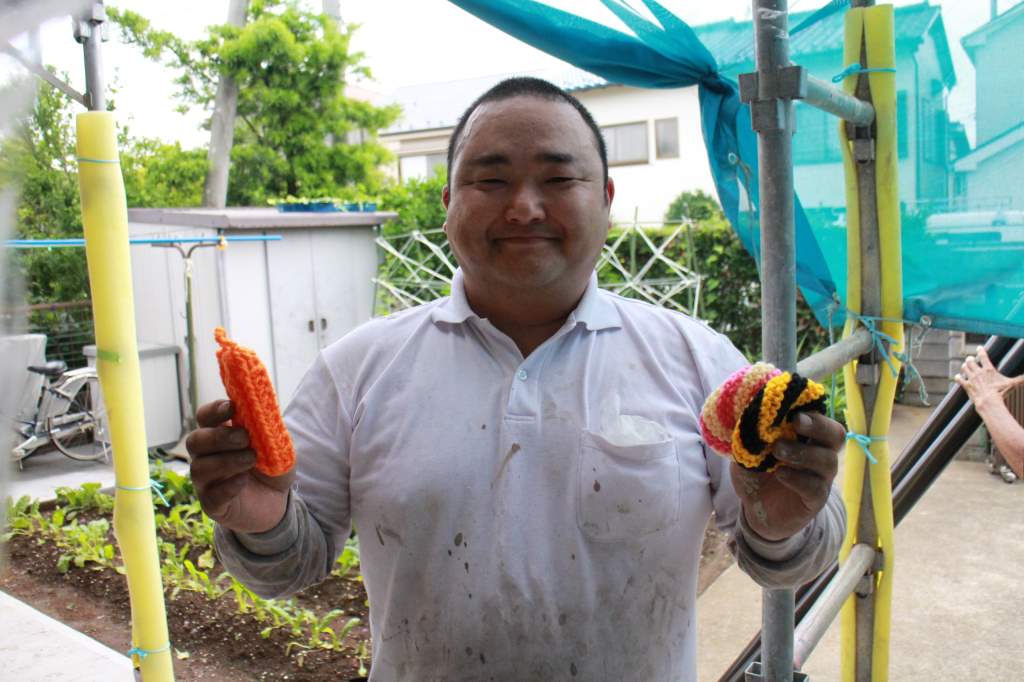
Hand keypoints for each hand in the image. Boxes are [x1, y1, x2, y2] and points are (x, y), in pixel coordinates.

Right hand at [187, 400, 293, 533]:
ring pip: (199, 468)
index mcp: (219, 434)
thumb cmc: (271, 467)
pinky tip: (243, 480)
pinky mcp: (212, 504)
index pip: (205, 417)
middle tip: (244, 438)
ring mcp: (206, 481)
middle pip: (195, 441)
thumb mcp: (277, 445)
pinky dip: (227, 487)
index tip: (232, 407)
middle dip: (218, 437)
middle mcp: (206, 456)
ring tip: (251, 459)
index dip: (214, 410)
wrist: (277, 501)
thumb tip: (264, 411)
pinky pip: (211, 495)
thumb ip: (269, 428)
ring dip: (226, 461)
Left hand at [731, 412, 843, 540]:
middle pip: (836, 435)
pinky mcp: (815, 499)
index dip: (811, 411)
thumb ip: (748, 431)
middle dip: (818, 425)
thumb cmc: (755, 472)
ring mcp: (821, 477)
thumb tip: (744, 406)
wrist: (754, 509)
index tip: (793, 407)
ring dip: (802, 452)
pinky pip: (815, 487)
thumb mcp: (746, 449)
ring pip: (827, 460)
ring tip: (777, 450)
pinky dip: (798, 478)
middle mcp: (820, 454)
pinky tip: (780, 473)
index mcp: (806, 437)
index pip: (820, 418)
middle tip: (795, 422)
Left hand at [955, 346, 1022, 410]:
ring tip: (965, 366)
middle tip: (970, 359)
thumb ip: (1020, 379)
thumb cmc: (1001, 392)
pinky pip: (959, 379)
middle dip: (970, 359)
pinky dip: (958, 377)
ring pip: (964, 368)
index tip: (978, 347)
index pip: (983, 356)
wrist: (989, 401)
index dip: (980, 351)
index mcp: (989, 369)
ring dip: (964, 366)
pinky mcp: (966, 385)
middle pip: (970, 361)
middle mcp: (978, 372)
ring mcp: (971, 378)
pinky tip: (958, 376)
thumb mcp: (1012, 384)